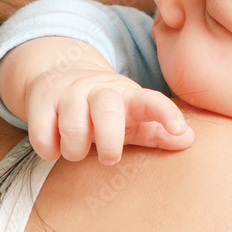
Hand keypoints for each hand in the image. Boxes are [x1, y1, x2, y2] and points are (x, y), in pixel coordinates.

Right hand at [25, 62, 192, 164]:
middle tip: (109, 157)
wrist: (61, 74)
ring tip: (77, 149)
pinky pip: (42, 133)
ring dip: (75, 150)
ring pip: (72, 127)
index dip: (166, 114)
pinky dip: (48, 149)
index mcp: (127, 96)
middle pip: (107, 111)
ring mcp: (68, 92)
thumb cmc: (105, 109)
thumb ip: (157, 132)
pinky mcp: (41, 99)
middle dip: (109, 142)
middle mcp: (99, 89)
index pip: (151, 101)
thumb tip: (189, 140)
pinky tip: (54, 145)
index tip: (180, 129)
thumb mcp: (132, 118)